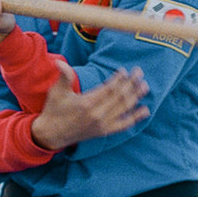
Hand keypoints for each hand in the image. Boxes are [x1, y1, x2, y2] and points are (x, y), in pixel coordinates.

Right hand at [30, 66, 147, 151]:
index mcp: (86, 103)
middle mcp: (97, 115)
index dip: (119, 79)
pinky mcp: (104, 132)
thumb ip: (63, 76)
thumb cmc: (54, 110)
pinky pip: (124, 125)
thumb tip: (60, 62)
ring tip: (145, 86)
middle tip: (139, 72)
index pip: (108, 89)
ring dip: (136, 97)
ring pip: (124, 109)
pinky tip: (145, 110)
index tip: (124, 71)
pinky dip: (135, 118)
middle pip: (119, 97)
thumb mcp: (56, 92)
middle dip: (131, 84)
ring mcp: (102, 124)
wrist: (52, 134)